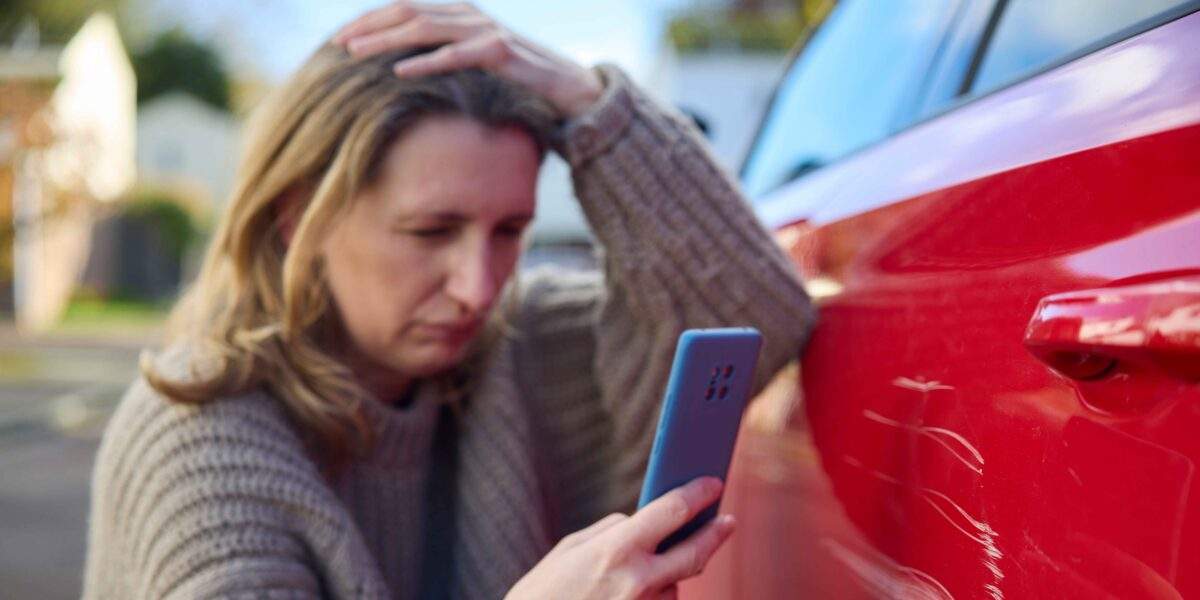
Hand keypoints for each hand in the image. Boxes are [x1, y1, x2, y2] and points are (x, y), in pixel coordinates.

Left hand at [333, 2, 603, 118]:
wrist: (568, 87)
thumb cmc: (517, 78)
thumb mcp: (474, 61)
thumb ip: (444, 54)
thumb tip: (402, 69)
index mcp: (458, 13)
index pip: (404, 8)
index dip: (369, 20)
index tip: (338, 39)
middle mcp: (468, 14)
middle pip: (408, 13)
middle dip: (368, 27)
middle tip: (336, 45)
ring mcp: (485, 30)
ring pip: (425, 29)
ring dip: (385, 41)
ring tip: (355, 54)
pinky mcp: (500, 52)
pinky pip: (456, 56)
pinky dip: (426, 62)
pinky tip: (400, 72)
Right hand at [504, 477, 735, 599]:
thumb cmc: (544, 593)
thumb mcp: (571, 550)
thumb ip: (612, 532)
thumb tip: (640, 523)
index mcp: (616, 551)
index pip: (672, 512)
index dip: (697, 495)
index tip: (712, 484)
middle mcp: (638, 582)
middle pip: (694, 553)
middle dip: (715, 535)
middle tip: (727, 522)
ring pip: (673, 585)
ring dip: (663, 577)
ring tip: (625, 582)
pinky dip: (652, 598)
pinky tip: (625, 596)